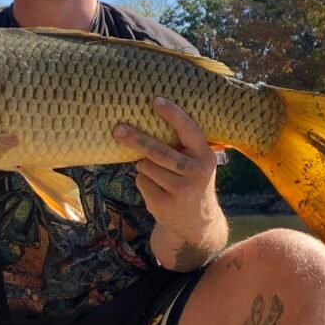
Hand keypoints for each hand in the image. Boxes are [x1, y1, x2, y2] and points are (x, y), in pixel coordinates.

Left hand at [113, 97, 227, 270]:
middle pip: (158, 151)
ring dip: (145, 166)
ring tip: (159, 175)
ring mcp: (180, 190)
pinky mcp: (164, 204)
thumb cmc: (191, 182)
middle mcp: (196, 173)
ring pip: (146, 165)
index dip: (172, 114)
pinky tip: (158, 189)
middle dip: (136, 138)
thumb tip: (147, 121)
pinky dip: (144, 181)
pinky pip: (141, 181)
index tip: (155, 100)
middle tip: (118, 129)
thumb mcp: (197, 164)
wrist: (196, 223)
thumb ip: (183, 147)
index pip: (189, 130)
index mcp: (206, 156)